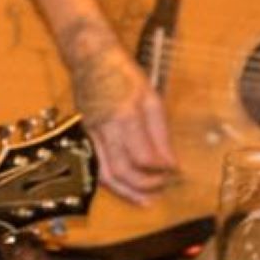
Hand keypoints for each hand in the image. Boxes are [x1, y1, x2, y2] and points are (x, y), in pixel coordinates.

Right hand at [69, 40, 173, 203]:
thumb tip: (171, 163)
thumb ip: (160, 133)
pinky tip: (125, 188)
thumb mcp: (151, 96)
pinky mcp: (84, 136)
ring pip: (106, 175)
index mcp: (125, 116)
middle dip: (146, 186)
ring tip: (145, 201)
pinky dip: (112, 182)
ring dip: (126, 193)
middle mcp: (105, 129)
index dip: (160, 170)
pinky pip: (97, 166)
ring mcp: (91, 134)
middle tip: (163, 189)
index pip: (144, 157)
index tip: (174, 172)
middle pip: (124, 171)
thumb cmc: (123, 73)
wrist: (90, 57)